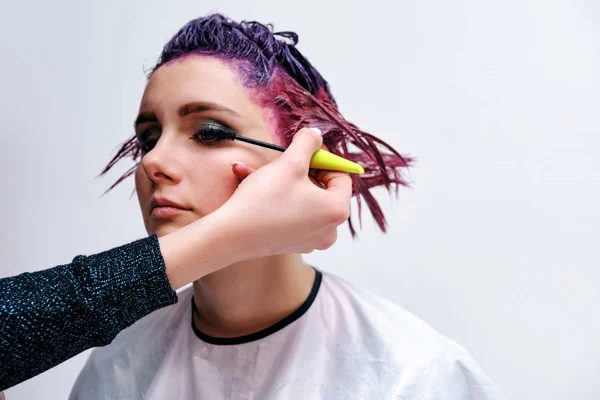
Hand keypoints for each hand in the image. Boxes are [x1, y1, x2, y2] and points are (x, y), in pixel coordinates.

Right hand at [218, 127, 352, 259]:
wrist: (231, 235)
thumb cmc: (263, 200)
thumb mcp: (289, 162)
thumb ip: (308, 143)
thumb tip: (316, 135)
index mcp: (337, 210)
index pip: (341, 176)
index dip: (322, 160)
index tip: (302, 154)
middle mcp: (330, 230)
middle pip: (322, 189)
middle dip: (299, 171)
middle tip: (280, 162)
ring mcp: (312, 240)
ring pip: (302, 199)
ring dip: (282, 182)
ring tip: (257, 172)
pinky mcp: (293, 244)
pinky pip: (291, 213)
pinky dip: (276, 199)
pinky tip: (251, 185)